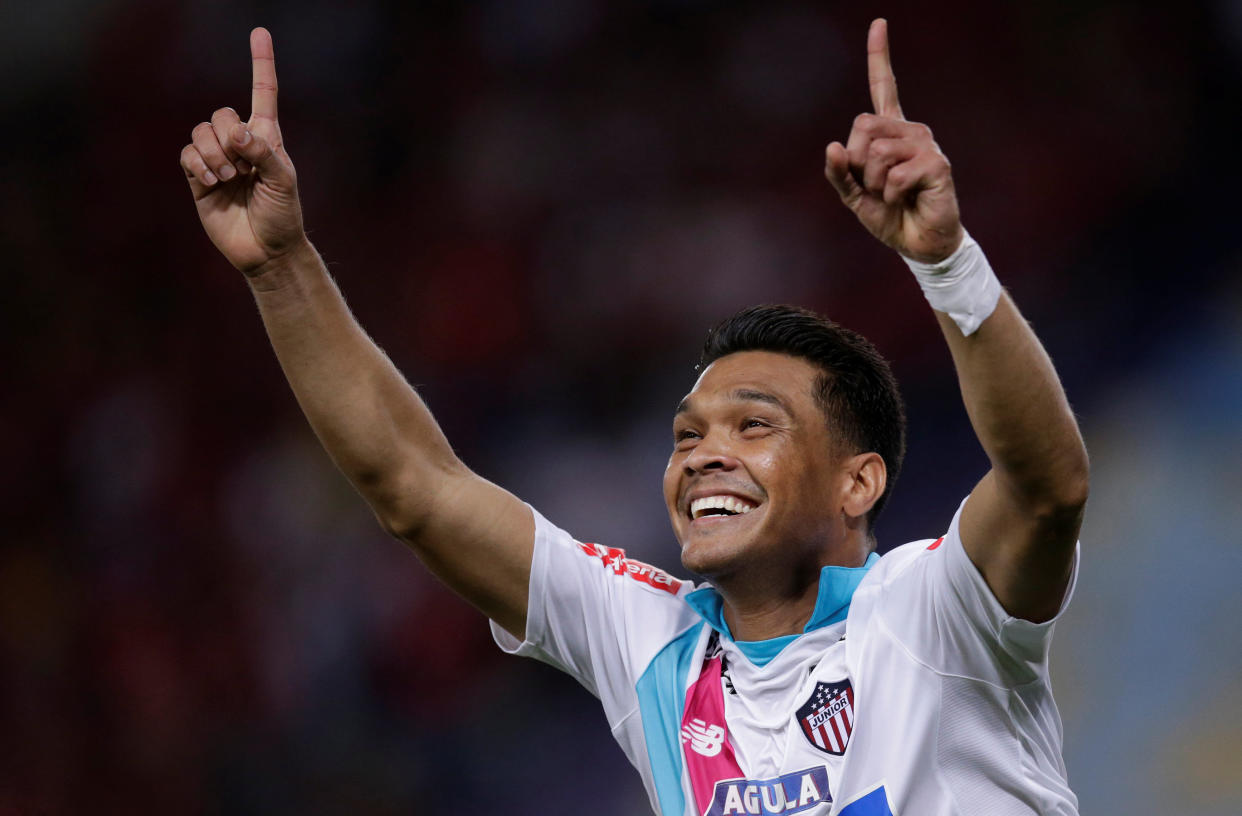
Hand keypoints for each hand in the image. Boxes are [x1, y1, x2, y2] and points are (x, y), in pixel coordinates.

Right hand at [179, 28, 306, 275]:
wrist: (267, 251)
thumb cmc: (283, 215)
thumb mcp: (283, 182)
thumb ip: (263, 153)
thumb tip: (237, 133)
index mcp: (267, 138)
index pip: (263, 93)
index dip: (261, 63)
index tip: (259, 31)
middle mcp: (240, 145)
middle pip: (220, 114)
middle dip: (228, 136)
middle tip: (242, 168)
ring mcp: (218, 160)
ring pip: (200, 132)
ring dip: (212, 153)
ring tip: (228, 177)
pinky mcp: (198, 179)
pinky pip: (187, 155)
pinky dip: (198, 164)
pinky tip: (212, 181)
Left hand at [824, 19, 962, 263]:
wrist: (919, 244)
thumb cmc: (889, 216)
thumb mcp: (854, 196)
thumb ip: (839, 173)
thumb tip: (832, 146)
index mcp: (889, 133)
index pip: (884, 88)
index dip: (879, 56)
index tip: (879, 23)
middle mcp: (909, 131)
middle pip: (862, 126)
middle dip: (857, 164)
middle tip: (876, 186)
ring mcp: (925, 144)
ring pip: (876, 153)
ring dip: (875, 183)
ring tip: (893, 195)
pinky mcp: (937, 163)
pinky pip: (894, 175)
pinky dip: (891, 195)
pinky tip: (907, 200)